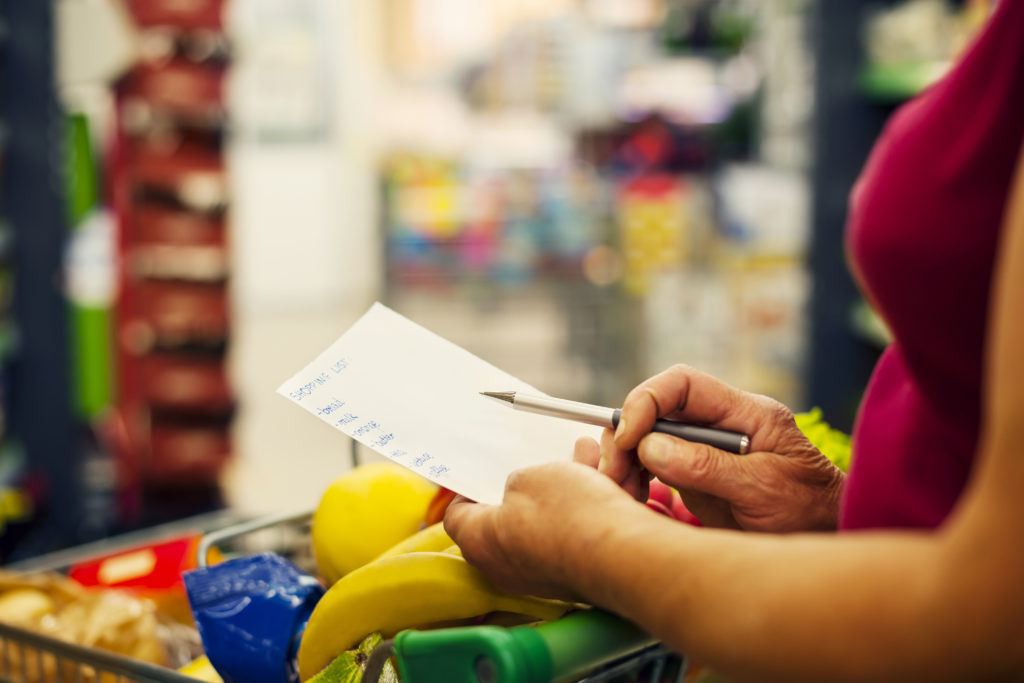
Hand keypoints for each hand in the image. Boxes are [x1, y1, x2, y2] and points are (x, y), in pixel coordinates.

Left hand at [444, 439, 641, 600]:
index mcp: (480, 543)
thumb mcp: (531, 476)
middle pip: (507, 518)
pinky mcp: (574, 575)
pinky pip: (573, 534)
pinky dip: (585, 507)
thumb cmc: (568, 516)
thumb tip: (523, 491)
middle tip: (542, 461)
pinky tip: (604, 479)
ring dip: (565, 488)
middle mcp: (505, 568)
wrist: (622, 555)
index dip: (468, 489)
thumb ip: (518, 481)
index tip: (483, 472)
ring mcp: (541, 575)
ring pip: (547, 522)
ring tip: (585, 457)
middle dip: (531, 482)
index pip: (457, 516)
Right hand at [602, 364, 843, 531]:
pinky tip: (633, 500)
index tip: (629, 437)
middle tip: (614, 473)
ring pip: (647, 440)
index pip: (684, 385)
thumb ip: (708, 466)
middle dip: (628, 437)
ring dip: (625, 462)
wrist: (828, 542)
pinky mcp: (695, 477)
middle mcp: (721, 425)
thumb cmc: (810, 512)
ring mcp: (706, 451)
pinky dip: (634, 481)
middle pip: (657, 411)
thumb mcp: (763, 489)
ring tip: (622, 493)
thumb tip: (651, 447)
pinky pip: (652, 469)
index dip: (648, 401)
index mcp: (746, 412)